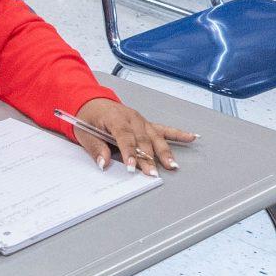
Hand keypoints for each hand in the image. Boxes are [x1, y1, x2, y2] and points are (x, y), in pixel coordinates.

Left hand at [70, 97, 193, 176]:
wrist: (92, 102)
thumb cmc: (88, 118)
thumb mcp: (84, 133)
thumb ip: (96, 148)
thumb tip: (104, 163)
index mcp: (114, 117)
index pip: (124, 136)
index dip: (129, 153)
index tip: (132, 167)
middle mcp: (131, 117)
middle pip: (142, 140)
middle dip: (148, 158)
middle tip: (152, 174)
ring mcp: (141, 120)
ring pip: (155, 137)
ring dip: (164, 152)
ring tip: (172, 165)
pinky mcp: (147, 124)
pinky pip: (164, 129)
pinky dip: (178, 134)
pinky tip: (191, 137)